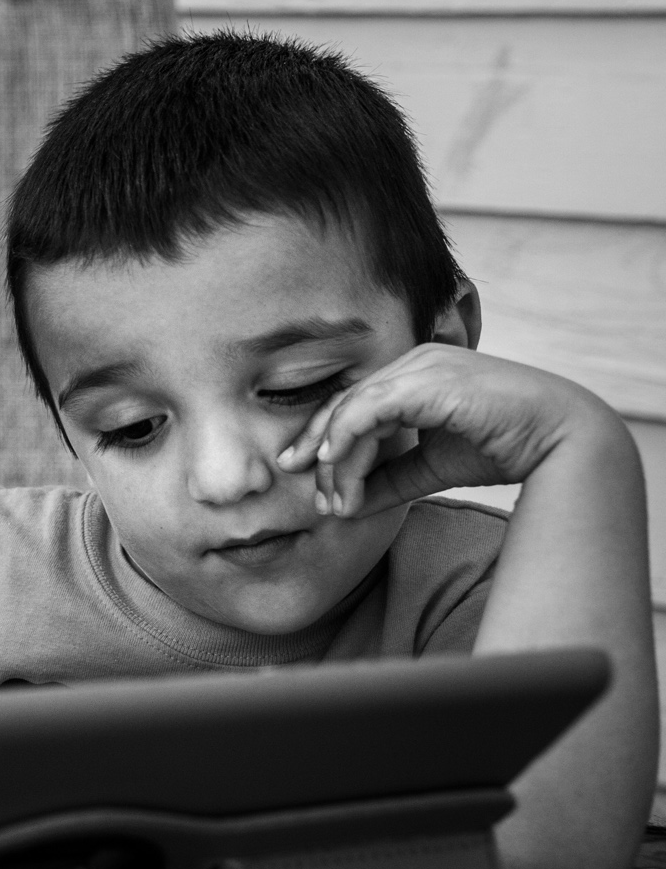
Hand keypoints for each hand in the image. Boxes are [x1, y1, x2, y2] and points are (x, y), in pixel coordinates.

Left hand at [277, 344, 611, 518]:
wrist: (560, 441)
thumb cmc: (503, 447)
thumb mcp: (432, 467)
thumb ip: (391, 479)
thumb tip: (347, 505)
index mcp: (414, 373)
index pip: (353, 404)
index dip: (324, 441)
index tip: (310, 480)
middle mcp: (414, 362)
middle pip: (344, 405)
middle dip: (318, 451)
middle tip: (307, 492)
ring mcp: (421, 366)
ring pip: (352, 411)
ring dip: (336, 460)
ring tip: (335, 502)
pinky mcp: (429, 381)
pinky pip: (369, 410)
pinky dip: (347, 441)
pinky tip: (338, 470)